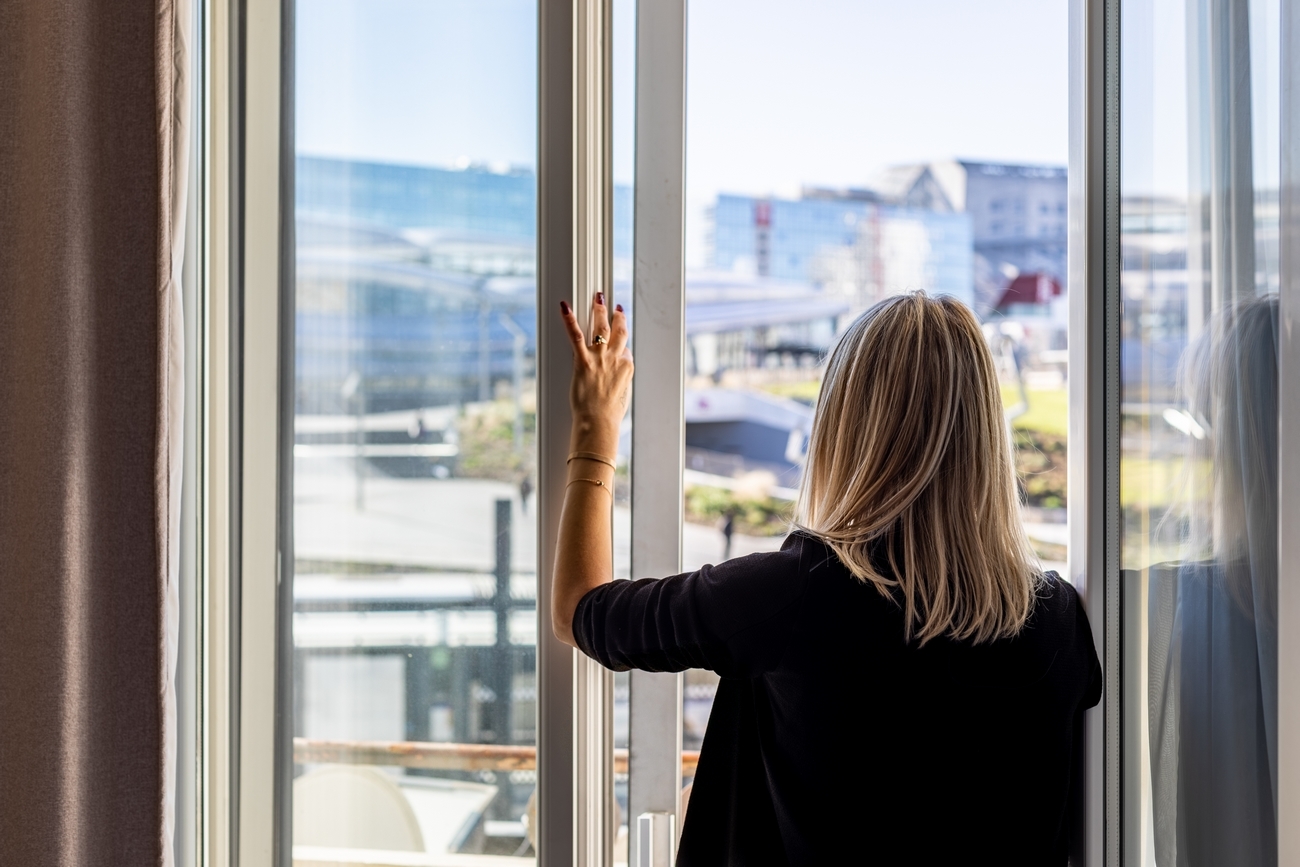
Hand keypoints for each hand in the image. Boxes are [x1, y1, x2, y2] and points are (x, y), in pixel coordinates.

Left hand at [559, 293, 632, 454]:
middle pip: (619, 332)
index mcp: (626, 368)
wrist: (598, 420)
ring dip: (600, 310)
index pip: (626, 351)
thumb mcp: (623, 396)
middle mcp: (615, 359)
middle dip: (618, 317)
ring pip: (601, 328)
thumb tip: (621, 376)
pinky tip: (565, 308)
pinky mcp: (583, 360)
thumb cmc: (609, 415)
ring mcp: (599, 358)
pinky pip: (576, 336)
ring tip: (598, 297)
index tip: (619, 345)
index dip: (622, 347)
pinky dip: (569, 320)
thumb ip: (623, 381)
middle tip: (616, 306)